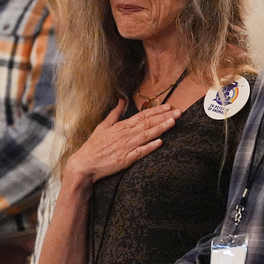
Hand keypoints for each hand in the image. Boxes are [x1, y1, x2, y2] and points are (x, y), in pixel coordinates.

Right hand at [63, 99, 179, 186]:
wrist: (85, 164)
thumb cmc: (94, 146)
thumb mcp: (103, 126)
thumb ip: (114, 113)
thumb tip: (121, 100)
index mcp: (121, 126)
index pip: (142, 116)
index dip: (156, 111)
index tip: (169, 107)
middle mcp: (125, 135)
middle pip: (147, 123)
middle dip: (164, 117)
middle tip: (179, 112)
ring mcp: (126, 147)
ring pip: (146, 135)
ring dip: (160, 128)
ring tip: (173, 122)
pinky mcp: (125, 160)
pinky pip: (140, 152)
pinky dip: (150, 147)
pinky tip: (160, 142)